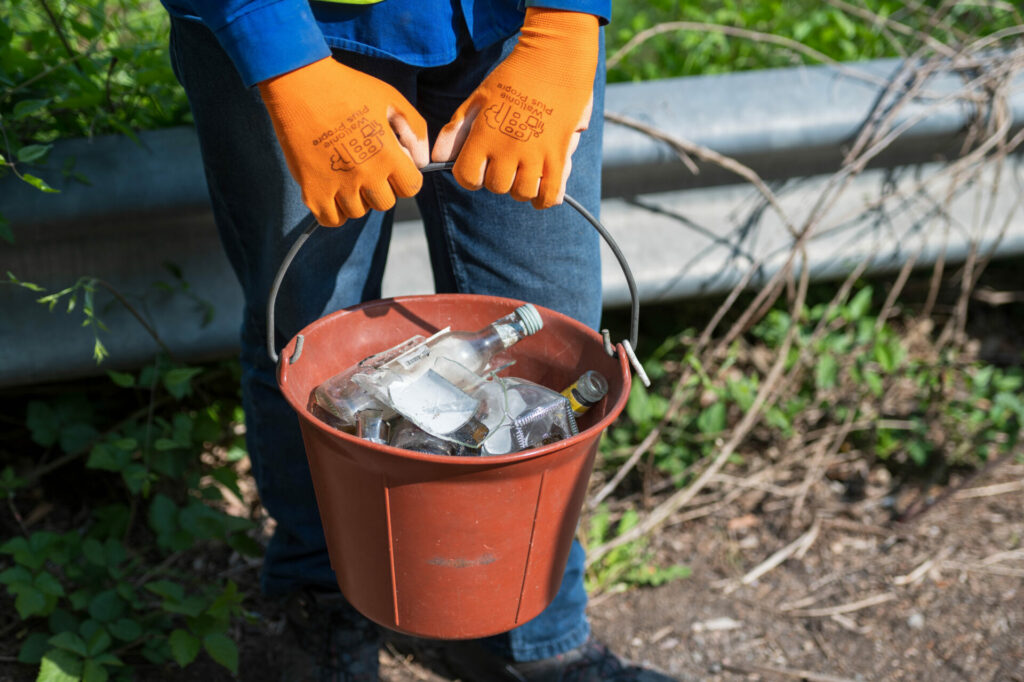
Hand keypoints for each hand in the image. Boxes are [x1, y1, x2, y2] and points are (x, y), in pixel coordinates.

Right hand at [258, 57, 428, 226]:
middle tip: (366, 167)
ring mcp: (338, 185)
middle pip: (385, 203)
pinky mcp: (313, 190)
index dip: (405, 177)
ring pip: (358, 212)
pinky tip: (333, 191)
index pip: (411, 187)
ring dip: (357, 198)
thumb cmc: (348, 88)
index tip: (393, 166)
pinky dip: (334, 211)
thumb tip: (422, 161)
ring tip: (346, 174)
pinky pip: (331, 219)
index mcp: (388, 154)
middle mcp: (366, 175)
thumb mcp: (391, 99)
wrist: (299, 84)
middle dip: (381, 188)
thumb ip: (415, 130)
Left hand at [432, 8, 598, 208]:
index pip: (467, 176)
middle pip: (496, 186)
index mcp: (485, 134)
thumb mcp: (478, 98)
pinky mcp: (559, 155)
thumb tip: (437, 158)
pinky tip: (540, 187)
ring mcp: (536, 153)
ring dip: (520, 186)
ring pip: (522, 193)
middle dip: (497, 178)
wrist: (555, 57)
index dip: (469, 175)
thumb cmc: (513, 76)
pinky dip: (544, 198)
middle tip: (504, 162)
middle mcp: (509, 148)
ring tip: (524, 170)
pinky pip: (550, 195)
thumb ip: (457, 129)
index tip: (478, 166)